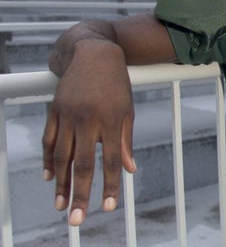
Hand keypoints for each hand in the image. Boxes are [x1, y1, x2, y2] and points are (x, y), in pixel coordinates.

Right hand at [42, 39, 136, 225]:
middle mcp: (88, 118)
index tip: (109, 206)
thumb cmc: (116, 84)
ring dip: (61, 183)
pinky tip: (50, 177)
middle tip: (77, 219)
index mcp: (112, 119)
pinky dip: (48, 160)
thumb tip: (129, 170)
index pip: (112, 159)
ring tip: (61, 205)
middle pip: (82, 163)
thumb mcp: (128, 109)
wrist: (93, 54)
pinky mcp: (54, 110)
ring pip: (61, 156)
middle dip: (80, 193)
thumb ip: (126, 140)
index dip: (111, 184)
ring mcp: (68, 114)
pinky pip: (48, 140)